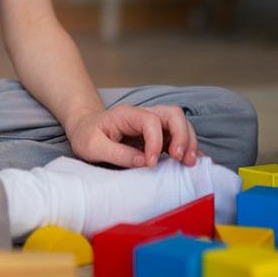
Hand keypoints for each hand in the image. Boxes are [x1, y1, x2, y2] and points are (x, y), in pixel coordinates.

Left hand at [66, 104, 198, 168]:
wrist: (84, 128)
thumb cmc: (86, 135)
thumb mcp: (92, 146)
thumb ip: (117, 154)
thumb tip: (143, 162)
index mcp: (127, 114)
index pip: (151, 121)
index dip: (155, 142)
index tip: (151, 163)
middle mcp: (143, 114)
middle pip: (172, 114)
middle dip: (182, 135)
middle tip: (182, 158)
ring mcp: (152, 123)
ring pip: (179, 122)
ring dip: (188, 140)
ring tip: (190, 162)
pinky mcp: (156, 134)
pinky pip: (177, 134)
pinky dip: (187, 145)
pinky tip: (192, 159)